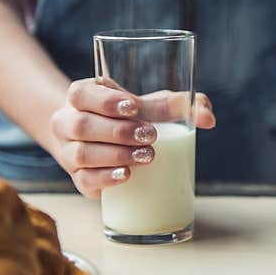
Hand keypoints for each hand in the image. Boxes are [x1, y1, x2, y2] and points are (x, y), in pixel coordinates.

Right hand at [49, 79, 215, 198]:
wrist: (99, 141)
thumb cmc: (127, 117)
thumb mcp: (149, 105)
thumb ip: (179, 105)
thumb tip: (208, 117)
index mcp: (81, 96)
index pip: (81, 94)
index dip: (104, 101)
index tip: (133, 106)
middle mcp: (67, 122)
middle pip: (82, 126)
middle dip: (119, 131)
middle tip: (150, 136)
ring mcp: (69, 152)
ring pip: (82, 154)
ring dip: (115, 155)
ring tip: (146, 156)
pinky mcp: (78, 178)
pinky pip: (83, 180)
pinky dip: (106, 178)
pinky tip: (126, 176)